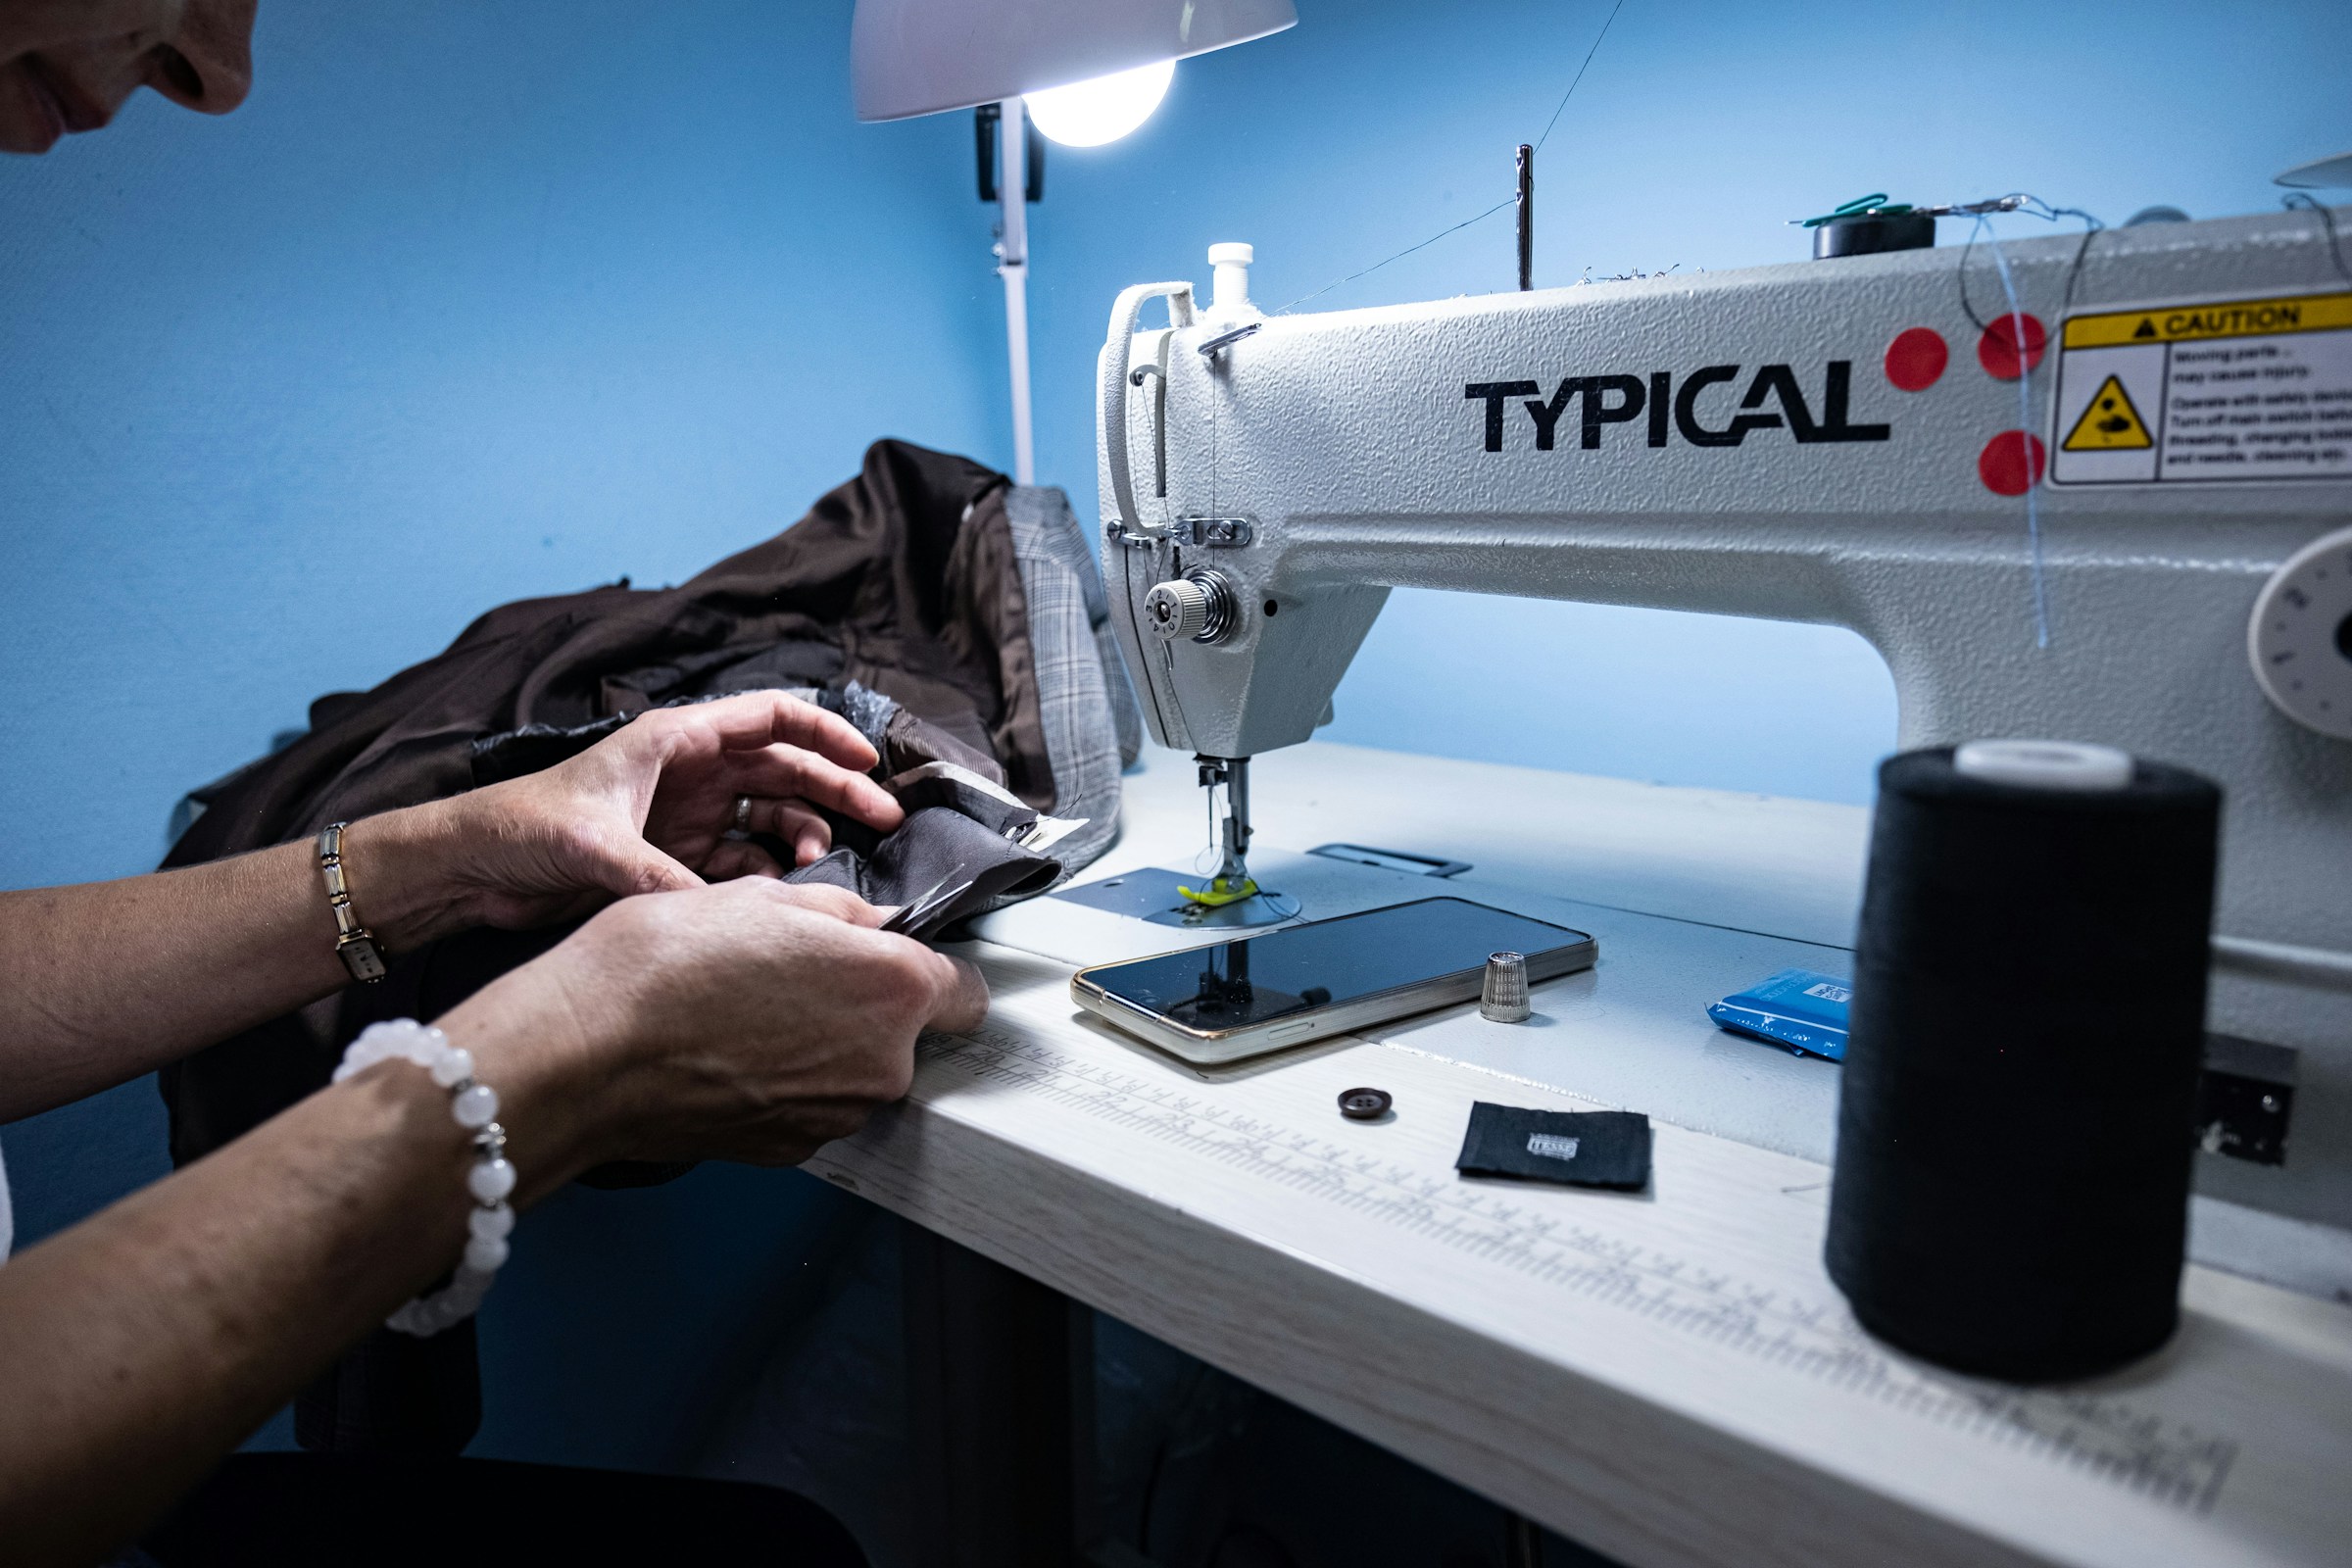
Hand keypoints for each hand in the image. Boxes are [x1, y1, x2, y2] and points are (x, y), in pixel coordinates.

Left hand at [359, 691, 906, 941]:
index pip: (770, 716)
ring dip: (802, 839)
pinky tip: (774, 896)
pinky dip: (765, 878)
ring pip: (770, 818)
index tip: (869, 762)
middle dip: (835, 790)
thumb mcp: (593, 846)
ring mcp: (686, 815)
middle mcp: (690, 771)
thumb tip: (716, 921)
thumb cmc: (520, 827)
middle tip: (882, 821)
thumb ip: (658, 879)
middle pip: (785, 769)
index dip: (826, 733)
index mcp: (675, 740)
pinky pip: (741, 862)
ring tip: (817, 870)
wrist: (469, 868)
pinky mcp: (675, 857)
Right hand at [447, 879, 988, 1176]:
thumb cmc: (660, 969)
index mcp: (892, 990)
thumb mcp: (761, 898)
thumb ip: (840, 913)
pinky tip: (734, 1050)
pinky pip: (813, 1104)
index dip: (935, 968)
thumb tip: (869, 924)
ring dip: (827, 1044)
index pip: (968, 988)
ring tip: (753, 1009)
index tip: (904, 959)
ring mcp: (836, 1115)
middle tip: (802, 973)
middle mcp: (881, 1064)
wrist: (583, 1054)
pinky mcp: (791, 1148)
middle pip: (913, 1034)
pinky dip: (788, 1081)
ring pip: (860, 1071)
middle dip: (872, 1005)